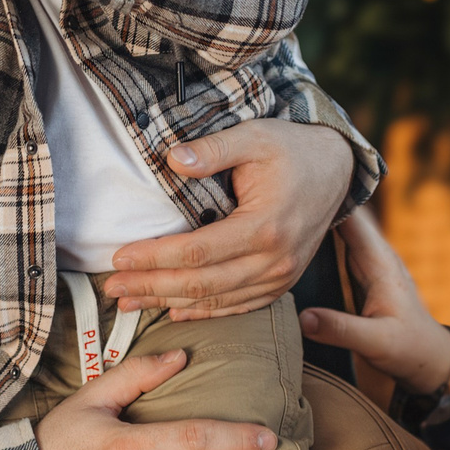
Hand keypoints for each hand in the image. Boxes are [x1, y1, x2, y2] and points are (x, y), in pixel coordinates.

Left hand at [107, 119, 352, 318]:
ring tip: (130, 303)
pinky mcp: (282, 284)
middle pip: (201, 284)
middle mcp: (276, 260)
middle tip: (113, 289)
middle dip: (152, 287)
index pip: (197, 252)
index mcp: (266, 226)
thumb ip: (213, 149)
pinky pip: (238, 306)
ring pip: (216, 301)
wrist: (337, 170)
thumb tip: (172, 159)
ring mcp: (281, 277)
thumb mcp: (254, 136)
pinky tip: (174, 312)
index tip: (119, 257)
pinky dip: (204, 313)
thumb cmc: (292, 150)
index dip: (154, 258)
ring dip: (169, 304)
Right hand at [298, 209, 449, 393]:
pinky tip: (302, 233)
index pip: (353, 217)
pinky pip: (341, 242)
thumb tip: (303, 317)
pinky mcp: (364, 272)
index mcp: (380, 263)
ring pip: (342, 226)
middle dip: (318, 201)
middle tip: (280, 193)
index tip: (295, 187)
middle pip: (345, 214)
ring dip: (319, 216)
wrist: (428, 356)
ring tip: (285, 206)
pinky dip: (323, 235)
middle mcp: (376, 255)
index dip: (328, 198)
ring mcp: (370, 262)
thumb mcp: (375, 342)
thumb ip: (340, 329)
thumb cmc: (407, 348)